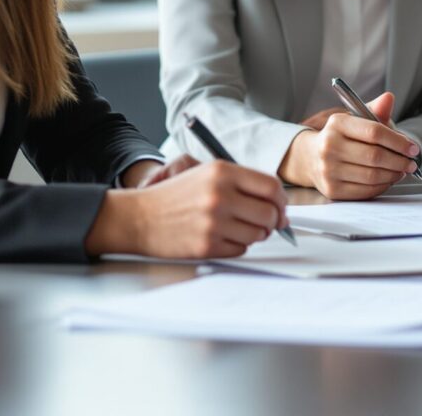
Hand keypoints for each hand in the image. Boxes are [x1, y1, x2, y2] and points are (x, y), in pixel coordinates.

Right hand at [84, 160, 288, 259]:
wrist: (140, 217)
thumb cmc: (175, 196)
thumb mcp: (206, 174)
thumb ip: (242, 183)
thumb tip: (277, 204)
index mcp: (222, 172)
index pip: (271, 186)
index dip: (281, 200)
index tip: (280, 207)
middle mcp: (220, 195)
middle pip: (270, 213)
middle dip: (273, 221)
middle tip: (266, 223)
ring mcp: (213, 222)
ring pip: (258, 234)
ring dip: (254, 234)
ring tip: (236, 228)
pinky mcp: (207, 245)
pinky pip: (241, 249)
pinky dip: (237, 246)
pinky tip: (221, 237)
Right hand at [279, 90, 421, 199]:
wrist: (311, 157)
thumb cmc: (341, 137)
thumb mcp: (355, 119)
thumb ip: (375, 110)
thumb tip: (389, 98)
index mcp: (337, 123)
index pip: (374, 132)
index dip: (398, 141)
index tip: (413, 148)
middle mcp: (329, 146)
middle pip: (375, 156)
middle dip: (399, 161)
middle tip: (411, 162)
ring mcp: (328, 169)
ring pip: (372, 176)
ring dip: (393, 174)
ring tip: (402, 170)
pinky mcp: (332, 189)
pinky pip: (365, 191)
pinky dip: (382, 186)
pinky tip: (388, 179)